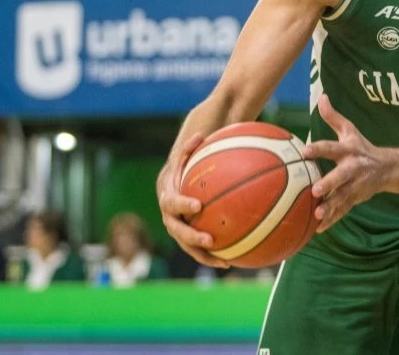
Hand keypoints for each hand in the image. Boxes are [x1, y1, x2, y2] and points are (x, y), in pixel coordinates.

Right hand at [156, 132, 229, 267]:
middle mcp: (168, 213)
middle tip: (210, 240)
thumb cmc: (187, 161)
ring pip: (186, 244)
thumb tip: (199, 135)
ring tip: (223, 261)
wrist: (177, 177)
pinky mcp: (185, 235)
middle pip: (176, 229)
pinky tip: (231, 262)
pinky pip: (197, 249)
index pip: (171, 201)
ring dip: (202, 254)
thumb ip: (190, 147)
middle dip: (191, 236)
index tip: (197, 205)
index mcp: (167, 193)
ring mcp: (176, 226)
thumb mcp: (188, 152)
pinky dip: (212, 256)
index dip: (182, 204)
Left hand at [301, 94, 388, 232]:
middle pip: (341, 176)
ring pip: (343, 197)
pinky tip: (318, 229)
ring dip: (331, 207)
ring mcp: (355, 185)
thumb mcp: (350, 131)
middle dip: (329, 183)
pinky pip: (343, 210)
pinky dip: (332, 220)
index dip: (319, 149)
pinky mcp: (356, 199)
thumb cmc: (361, 147)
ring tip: (318, 215)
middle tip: (315, 190)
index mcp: (348, 151)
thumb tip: (321, 96)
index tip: (304, 151)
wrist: (387, 168)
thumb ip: (333, 117)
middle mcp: (353, 168)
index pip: (332, 148)